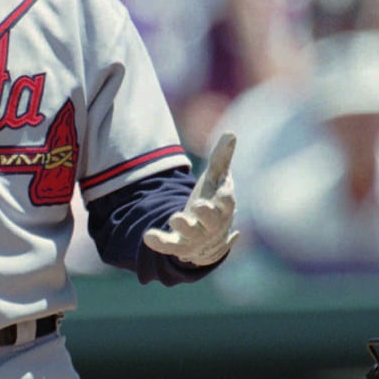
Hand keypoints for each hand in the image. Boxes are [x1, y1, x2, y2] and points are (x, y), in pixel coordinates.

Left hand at [143, 132, 238, 265]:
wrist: (208, 240)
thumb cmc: (213, 202)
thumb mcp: (216, 180)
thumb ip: (221, 158)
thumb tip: (230, 133)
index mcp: (223, 208)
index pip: (228, 203)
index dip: (226, 197)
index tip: (222, 191)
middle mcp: (212, 225)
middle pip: (213, 221)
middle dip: (206, 214)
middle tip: (198, 206)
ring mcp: (196, 237)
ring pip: (192, 234)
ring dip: (184, 226)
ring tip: (174, 217)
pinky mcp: (179, 245)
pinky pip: (169, 245)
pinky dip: (159, 242)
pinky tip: (148, 235)